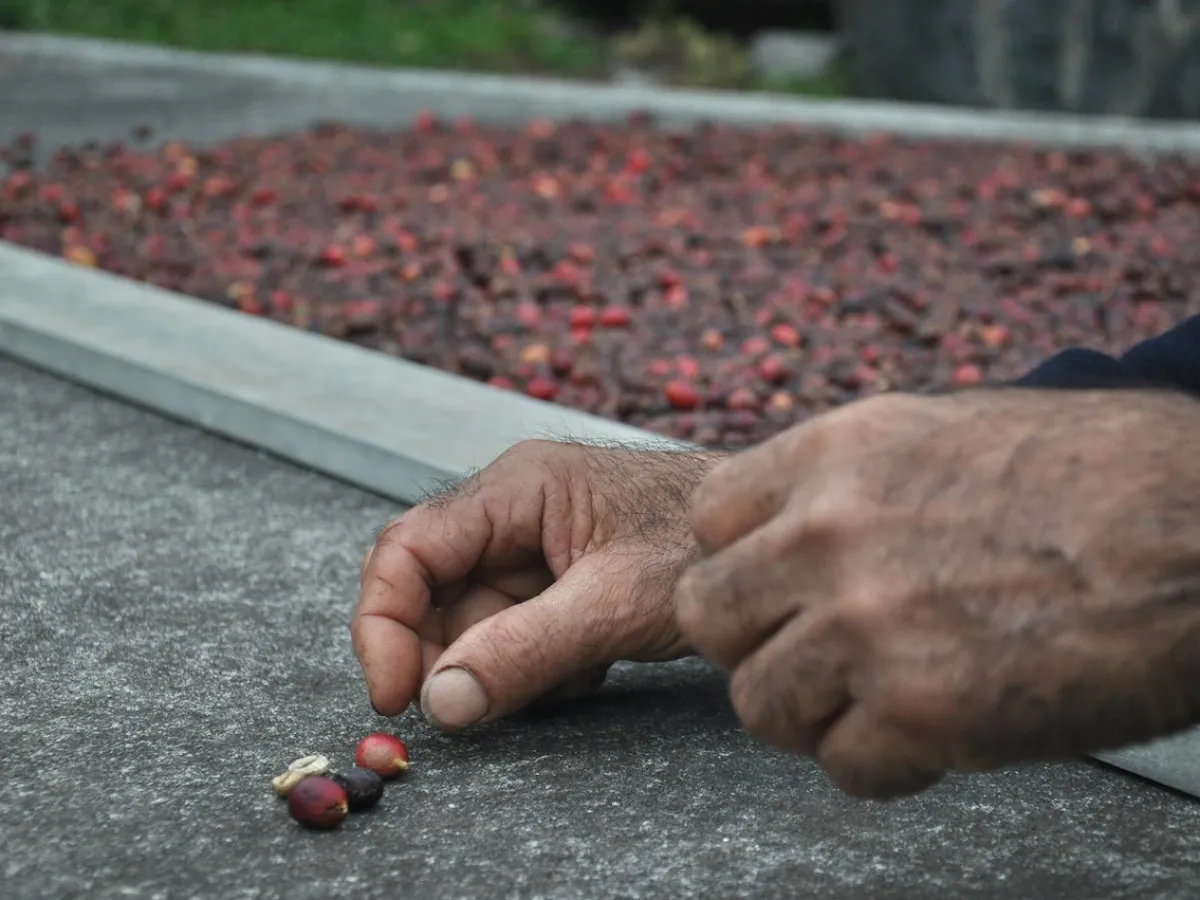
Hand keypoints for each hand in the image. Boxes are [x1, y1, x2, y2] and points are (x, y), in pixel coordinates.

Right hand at [352, 439, 720, 729]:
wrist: (773, 547)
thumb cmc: (703, 546)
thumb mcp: (613, 604)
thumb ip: (524, 651)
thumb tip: (441, 703)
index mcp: (517, 488)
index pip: (408, 548)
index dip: (384, 623)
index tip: (396, 695)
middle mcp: (514, 511)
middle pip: (433, 590)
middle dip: (447, 655)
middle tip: (475, 707)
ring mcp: (537, 548)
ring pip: (473, 621)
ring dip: (500, 666)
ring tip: (567, 674)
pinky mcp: (560, 582)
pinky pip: (513, 634)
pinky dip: (535, 667)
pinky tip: (586, 668)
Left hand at [675, 388, 1199, 798]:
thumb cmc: (1098, 476)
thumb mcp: (943, 432)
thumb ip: (848, 481)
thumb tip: (788, 528)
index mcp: (835, 453)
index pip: (708, 519)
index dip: (737, 560)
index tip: (772, 586)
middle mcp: (831, 534)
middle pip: (708, 613)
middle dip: (753, 640)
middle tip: (808, 652)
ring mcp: (869, 625)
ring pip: (758, 702)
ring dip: (810, 712)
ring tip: (873, 698)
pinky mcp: (925, 712)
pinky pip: (843, 765)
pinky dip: (882, 762)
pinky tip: (931, 732)